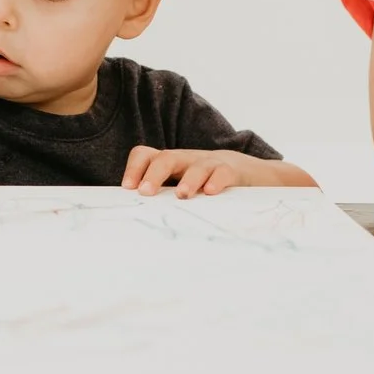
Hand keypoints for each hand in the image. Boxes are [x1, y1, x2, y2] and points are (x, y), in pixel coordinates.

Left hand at [121, 147, 282, 197]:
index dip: (134, 168)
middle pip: (166, 158)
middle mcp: (186, 160)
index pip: (145, 155)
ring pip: (196, 166)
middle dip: (154, 174)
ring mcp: (209, 164)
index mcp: (170, 164)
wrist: (245, 172)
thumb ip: (161, 196)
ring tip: (182, 195)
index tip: (128, 188)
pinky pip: (222, 172)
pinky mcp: (231, 171)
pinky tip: (211, 192)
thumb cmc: (203, 183)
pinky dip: (216, 181)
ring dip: (188, 180)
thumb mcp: (180, 185)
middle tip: (146, 192)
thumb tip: (136, 219)